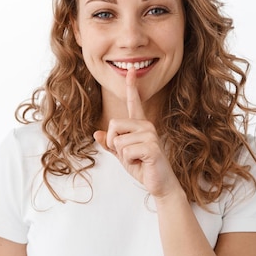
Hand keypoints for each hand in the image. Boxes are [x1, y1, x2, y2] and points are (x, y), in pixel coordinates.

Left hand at [94, 68, 181, 197]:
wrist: (159, 185)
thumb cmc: (143, 167)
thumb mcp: (122, 155)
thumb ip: (110, 143)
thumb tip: (96, 133)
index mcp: (139, 125)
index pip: (134, 102)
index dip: (131, 86)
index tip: (131, 70)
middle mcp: (146, 126)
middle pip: (114, 124)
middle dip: (114, 143)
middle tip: (128, 154)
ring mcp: (151, 135)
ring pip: (118, 140)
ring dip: (123, 156)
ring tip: (137, 160)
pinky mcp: (152, 147)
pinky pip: (125, 151)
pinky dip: (129, 162)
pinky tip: (141, 164)